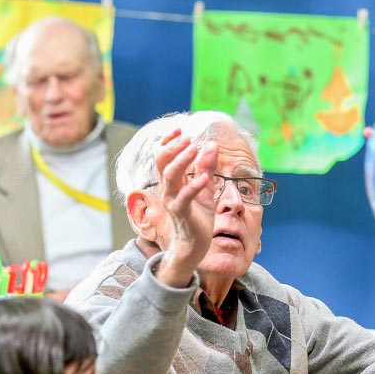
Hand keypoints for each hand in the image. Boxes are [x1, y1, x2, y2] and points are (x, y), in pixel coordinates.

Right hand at [152, 129, 215, 285]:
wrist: (195, 244)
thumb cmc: (198, 216)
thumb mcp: (205, 188)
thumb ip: (208, 167)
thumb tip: (212, 146)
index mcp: (172, 182)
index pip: (163, 156)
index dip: (169, 141)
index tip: (179, 129)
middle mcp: (167, 189)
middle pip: (162, 162)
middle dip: (174, 147)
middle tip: (189, 138)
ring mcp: (172, 201)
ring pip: (170, 176)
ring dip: (182, 160)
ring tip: (195, 149)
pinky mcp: (181, 213)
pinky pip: (184, 197)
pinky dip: (194, 185)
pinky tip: (206, 178)